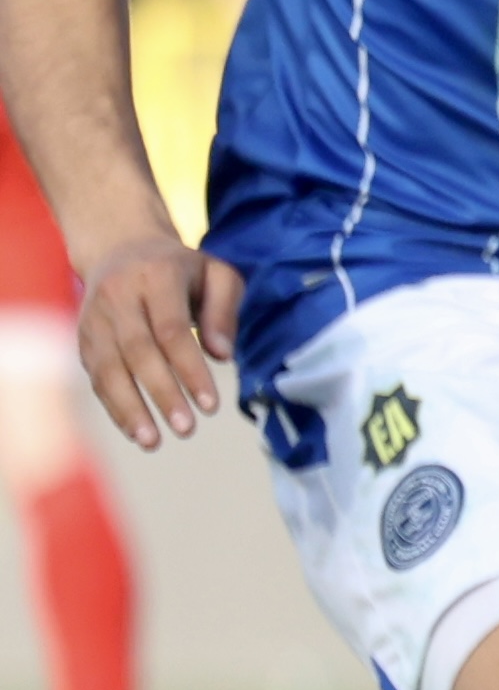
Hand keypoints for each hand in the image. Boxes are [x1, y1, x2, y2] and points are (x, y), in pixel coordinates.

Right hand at [74, 231, 238, 449]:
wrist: (120, 248)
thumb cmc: (182, 270)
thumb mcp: (217, 275)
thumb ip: (224, 311)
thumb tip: (223, 356)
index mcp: (155, 277)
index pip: (170, 330)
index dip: (189, 369)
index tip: (211, 406)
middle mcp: (118, 296)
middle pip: (137, 350)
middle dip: (162, 393)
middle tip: (187, 429)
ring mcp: (94, 317)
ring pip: (108, 366)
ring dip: (129, 407)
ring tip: (153, 441)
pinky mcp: (83, 336)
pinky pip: (95, 374)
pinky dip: (112, 405)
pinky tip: (135, 430)